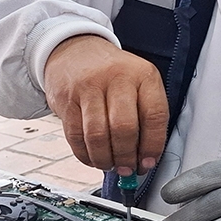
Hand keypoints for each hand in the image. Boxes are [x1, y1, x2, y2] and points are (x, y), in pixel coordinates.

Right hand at [43, 35, 168, 173]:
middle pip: (124, 128)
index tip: (148, 162)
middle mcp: (117, 78)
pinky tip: (93, 157)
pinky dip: (85, 155)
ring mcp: (89, 87)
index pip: (154, 116)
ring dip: (105, 159)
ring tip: (110, 165)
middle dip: (127, 157)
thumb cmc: (113, 74)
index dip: (153, 146)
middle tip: (128, 169)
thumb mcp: (139, 83)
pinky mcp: (66, 99)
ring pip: (97, 135)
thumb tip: (146, 159)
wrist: (76, 51)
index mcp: (143, 75)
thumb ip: (146, 116)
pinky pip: (75, 136)